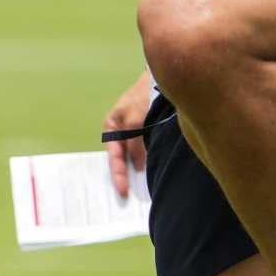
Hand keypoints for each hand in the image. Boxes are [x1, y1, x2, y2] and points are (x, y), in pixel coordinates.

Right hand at [103, 70, 153, 197]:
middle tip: (128, 198)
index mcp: (112, 127)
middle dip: (125, 177)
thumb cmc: (144, 96)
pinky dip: (150, 162)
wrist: (164, 77)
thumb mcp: (136, 121)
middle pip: (122, 160)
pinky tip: (156, 173)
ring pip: (136, 158)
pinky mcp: (150, 132)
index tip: (123, 192)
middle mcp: (122, 132)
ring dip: (139, 172)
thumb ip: (136, 145)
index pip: (114, 157)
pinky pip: (147, 152)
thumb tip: (139, 168)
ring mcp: (136, 132)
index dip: (118, 175)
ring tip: (143, 191)